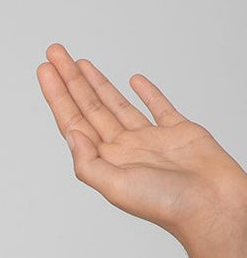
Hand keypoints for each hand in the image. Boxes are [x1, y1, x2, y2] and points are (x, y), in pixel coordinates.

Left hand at [37, 43, 246, 250]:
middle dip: (70, 80)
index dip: (57, 95)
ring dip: (97, 82)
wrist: (212, 206)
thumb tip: (70, 133)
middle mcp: (123, 148)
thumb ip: (88, 162)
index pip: (73, 121)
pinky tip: (133, 80)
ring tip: (78, 63)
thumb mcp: (115, 186)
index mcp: (105, 161)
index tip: (44, 70)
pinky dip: (147, 92)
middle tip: (54, 52)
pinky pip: (159, 107)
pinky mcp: (179, 132)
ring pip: (116, 103)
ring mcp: (150, 139)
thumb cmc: (166, 204)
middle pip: (89, 107)